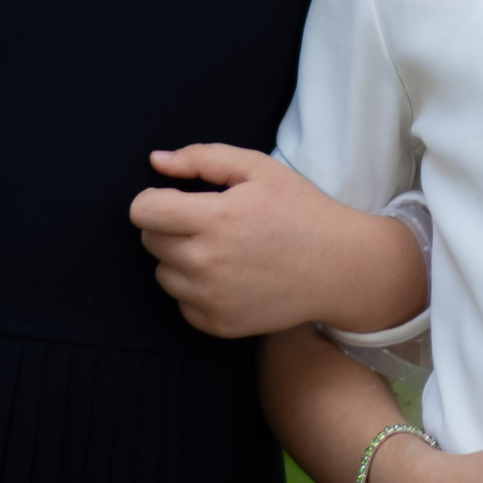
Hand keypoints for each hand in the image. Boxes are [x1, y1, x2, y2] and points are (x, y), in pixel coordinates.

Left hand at [130, 145, 426, 336]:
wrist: (339, 268)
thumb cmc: (301, 211)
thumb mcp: (259, 169)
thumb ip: (203, 158)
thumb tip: (156, 161)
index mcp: (215, 219)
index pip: (143, 211)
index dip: (153, 200)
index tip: (174, 198)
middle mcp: (206, 263)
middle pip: (149, 241)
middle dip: (169, 226)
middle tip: (207, 222)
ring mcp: (210, 299)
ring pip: (162, 273)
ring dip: (180, 258)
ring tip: (220, 249)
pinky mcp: (217, 325)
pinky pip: (182, 303)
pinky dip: (195, 290)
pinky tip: (228, 276)